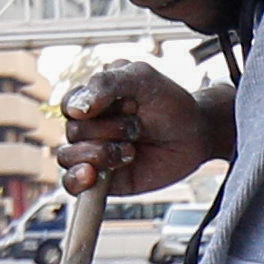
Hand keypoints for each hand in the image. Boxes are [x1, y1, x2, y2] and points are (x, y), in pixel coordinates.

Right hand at [58, 65, 226, 199]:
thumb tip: (74, 110)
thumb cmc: (168, 103)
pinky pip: (71, 185)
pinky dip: (77, 180)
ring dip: (101, 152)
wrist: (196, 134)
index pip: (69, 105)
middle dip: (109, 129)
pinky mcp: (102, 181)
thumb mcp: (141, 78)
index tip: (127, 103)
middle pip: (73, 132)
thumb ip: (106, 83)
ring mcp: (94, 155)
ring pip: (68, 157)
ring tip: (130, 150)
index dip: (92, 106)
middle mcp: (89, 128)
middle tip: (138, 127)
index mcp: (92, 101)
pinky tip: (92, 175)